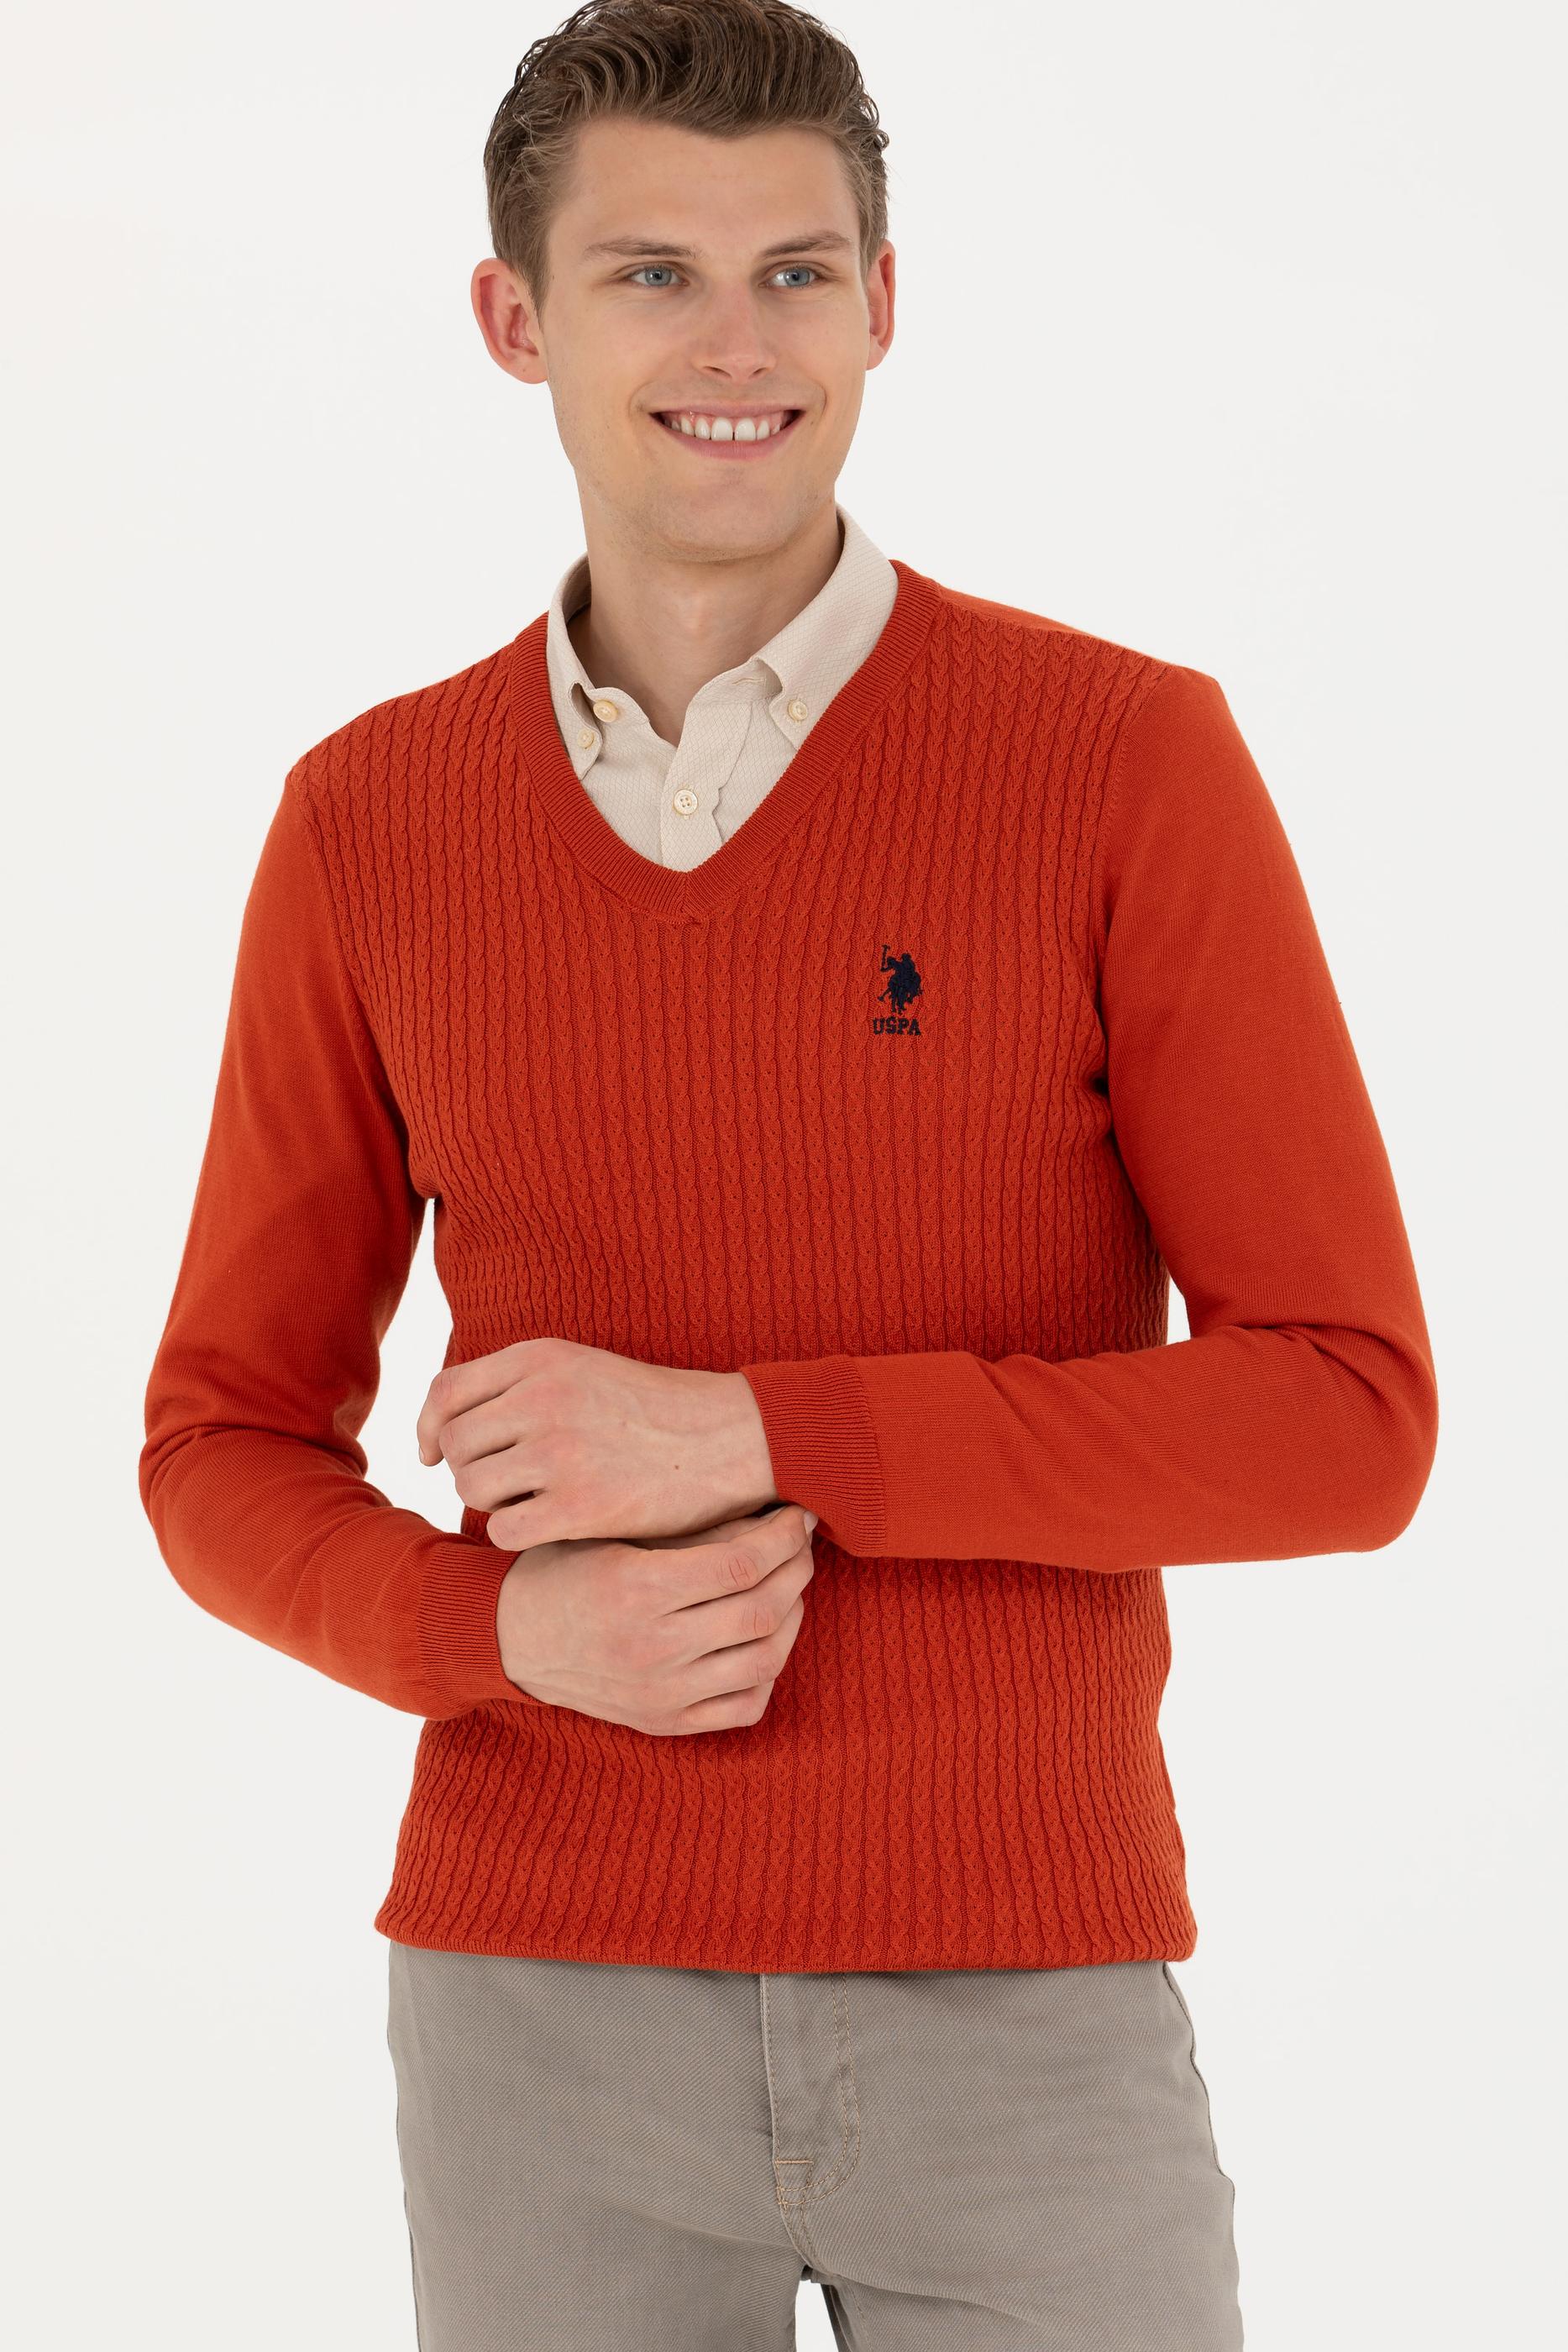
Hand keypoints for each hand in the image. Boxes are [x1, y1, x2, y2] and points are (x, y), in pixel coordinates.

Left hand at [416, 1336, 778, 1548]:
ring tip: (531, 1500)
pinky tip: (546, 1527)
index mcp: (540, 1359)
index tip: (434, 1453)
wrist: (732, 1438)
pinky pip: (503, 1529)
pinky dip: (515, 1533)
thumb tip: (443, 1427)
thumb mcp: (584, 1368)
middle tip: (502, 1484)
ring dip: (492, 1502)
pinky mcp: (578, 1505)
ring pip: (472, 1487)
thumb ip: (520, 1385)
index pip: (445, 1392)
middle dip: (467, 1468)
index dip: (427, 1428)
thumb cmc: (656, 1410)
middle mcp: (542, 1399)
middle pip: (454, 1444)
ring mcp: (559, 1453)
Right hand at [495, 1501, 819, 1734]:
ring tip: (789, 1587)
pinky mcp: (664, 1723)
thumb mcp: (616, 1533)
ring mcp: (661, 1693)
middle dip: (797, 1569)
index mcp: (637, 1589)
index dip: (784, 1537)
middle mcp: (652, 1648)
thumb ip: (691, 1530)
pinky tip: (764, 1639)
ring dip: (791, 1617)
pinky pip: (745, 1708)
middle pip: (761, 1611)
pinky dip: (769, 1672)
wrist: (510, 1638)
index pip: (742, 1564)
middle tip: (802, 1544)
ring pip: (764, 1660)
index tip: (797, 1515)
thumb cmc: (565, 1568)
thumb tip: (772, 1516)